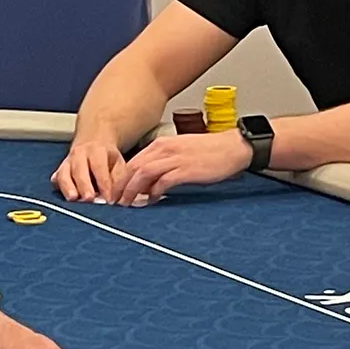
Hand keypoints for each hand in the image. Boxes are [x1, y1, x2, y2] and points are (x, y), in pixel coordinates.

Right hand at [54, 135, 126, 203]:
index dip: (104, 184)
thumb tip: (114, 198)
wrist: (93, 143)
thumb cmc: (108, 158)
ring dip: (68, 187)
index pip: (99, 167)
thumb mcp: (119, 164)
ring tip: (73, 198)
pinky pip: (56, 179)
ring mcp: (67, 162)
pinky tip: (63, 195)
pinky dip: (59, 187)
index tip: (108, 200)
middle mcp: (79, 154)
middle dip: (84, 185)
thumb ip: (117, 180)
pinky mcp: (59, 171)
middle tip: (89, 199)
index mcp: (96, 150)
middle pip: (79, 170)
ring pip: (64, 174)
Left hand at [112, 133, 252, 205]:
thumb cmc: (209, 152)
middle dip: (121, 187)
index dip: (121, 179)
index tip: (116, 193)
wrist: (232, 147)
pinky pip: (163, 181)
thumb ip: (163, 163)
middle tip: (116, 203)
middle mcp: (165, 149)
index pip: (133, 162)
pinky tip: (153, 201)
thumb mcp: (180, 152)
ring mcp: (175, 158)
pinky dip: (154, 192)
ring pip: (143, 173)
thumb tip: (148, 183)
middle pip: (133, 168)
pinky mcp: (186, 169)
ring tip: (128, 204)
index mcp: (161, 144)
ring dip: (132, 190)